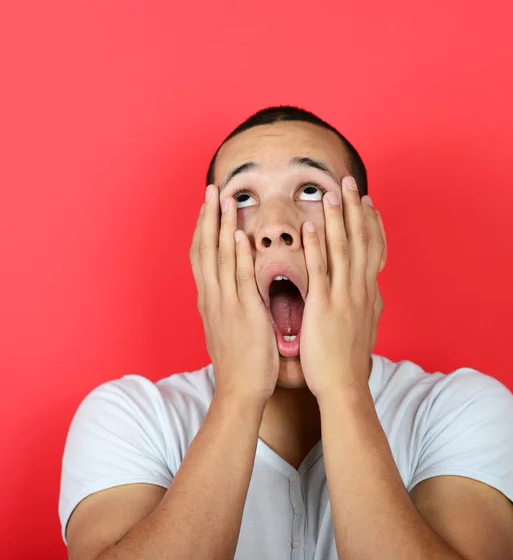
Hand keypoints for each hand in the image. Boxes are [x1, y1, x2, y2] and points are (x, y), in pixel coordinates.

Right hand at [189, 185, 279, 404]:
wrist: (240, 391)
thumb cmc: (241, 361)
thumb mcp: (230, 327)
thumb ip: (231, 304)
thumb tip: (236, 287)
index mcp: (210, 300)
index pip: (202, 256)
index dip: (204, 229)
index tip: (208, 206)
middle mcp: (212, 298)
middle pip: (204, 249)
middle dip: (207, 218)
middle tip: (211, 190)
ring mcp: (225, 304)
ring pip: (218, 258)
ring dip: (219, 227)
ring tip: (223, 199)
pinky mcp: (242, 313)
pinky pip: (237, 279)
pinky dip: (235, 255)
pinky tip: (238, 235)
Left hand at [299, 176, 385, 401]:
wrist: (344, 386)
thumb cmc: (349, 358)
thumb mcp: (365, 326)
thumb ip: (367, 304)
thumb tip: (373, 292)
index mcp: (368, 292)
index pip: (374, 249)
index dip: (371, 222)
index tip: (367, 200)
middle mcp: (360, 289)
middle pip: (361, 241)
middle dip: (356, 209)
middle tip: (351, 182)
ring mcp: (344, 296)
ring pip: (342, 250)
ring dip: (338, 219)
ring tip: (332, 193)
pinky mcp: (325, 306)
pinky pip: (321, 271)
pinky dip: (317, 247)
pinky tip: (311, 226)